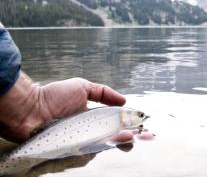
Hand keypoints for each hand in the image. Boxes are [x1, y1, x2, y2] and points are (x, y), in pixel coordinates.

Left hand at [0, 72, 132, 141]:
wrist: (31, 107)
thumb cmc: (53, 96)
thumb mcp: (82, 87)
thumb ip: (103, 92)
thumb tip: (124, 101)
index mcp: (93, 117)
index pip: (114, 122)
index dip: (129, 124)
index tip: (143, 124)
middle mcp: (89, 130)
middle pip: (113, 136)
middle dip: (130, 135)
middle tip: (144, 134)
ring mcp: (82, 140)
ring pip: (105, 144)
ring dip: (120, 141)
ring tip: (131, 136)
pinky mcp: (74, 149)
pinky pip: (91, 150)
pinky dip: (104, 146)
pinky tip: (116, 140)